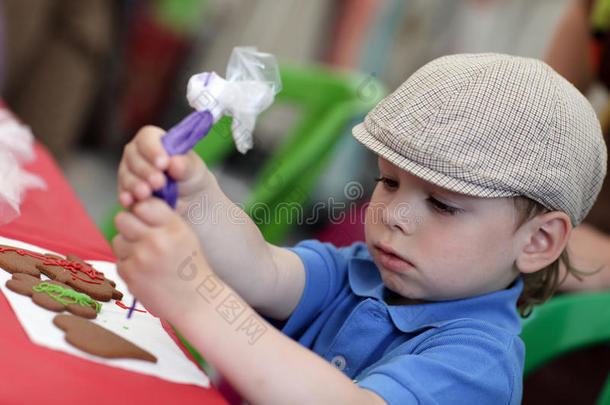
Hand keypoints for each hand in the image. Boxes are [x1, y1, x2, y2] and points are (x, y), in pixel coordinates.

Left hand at [112, 198, 208, 319]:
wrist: (195, 302)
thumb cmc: (189, 267)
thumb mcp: (184, 235)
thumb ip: (162, 219)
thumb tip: (135, 206)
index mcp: (173, 228)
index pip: (143, 204)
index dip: (141, 210)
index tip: (146, 219)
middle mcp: (156, 240)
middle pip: (122, 218)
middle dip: (128, 225)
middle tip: (139, 235)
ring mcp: (141, 258)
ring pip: (118, 240)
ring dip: (128, 247)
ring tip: (147, 258)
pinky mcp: (129, 274)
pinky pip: (119, 260)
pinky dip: (129, 265)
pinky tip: (145, 273)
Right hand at [117, 126, 211, 212]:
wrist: (189, 201)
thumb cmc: (191, 177)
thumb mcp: (194, 170)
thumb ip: (186, 165)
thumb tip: (174, 162)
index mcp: (154, 140)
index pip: (147, 138)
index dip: (153, 149)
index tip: (163, 163)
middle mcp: (137, 153)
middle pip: (133, 156)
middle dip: (145, 170)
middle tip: (158, 182)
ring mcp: (129, 171)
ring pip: (126, 175)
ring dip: (135, 185)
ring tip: (146, 194)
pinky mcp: (125, 190)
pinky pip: (123, 192)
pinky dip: (126, 197)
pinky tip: (129, 201)